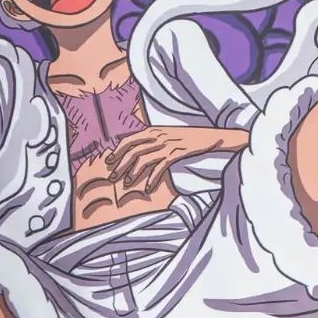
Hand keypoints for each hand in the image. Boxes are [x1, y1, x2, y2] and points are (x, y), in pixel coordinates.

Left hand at [108, 126, 246, 194]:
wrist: (209, 136)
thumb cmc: (187, 137)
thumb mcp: (167, 133)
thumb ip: (152, 139)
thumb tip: (136, 150)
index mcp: (153, 129)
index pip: (129, 139)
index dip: (117, 151)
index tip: (108, 162)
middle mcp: (158, 135)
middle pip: (133, 150)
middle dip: (121, 164)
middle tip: (113, 177)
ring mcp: (167, 144)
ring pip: (145, 159)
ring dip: (134, 173)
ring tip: (127, 184)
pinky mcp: (177, 153)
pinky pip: (161, 167)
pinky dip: (153, 179)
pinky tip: (148, 188)